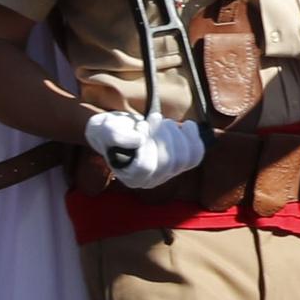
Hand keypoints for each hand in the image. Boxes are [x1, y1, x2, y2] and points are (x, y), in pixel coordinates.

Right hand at [84, 111, 205, 189]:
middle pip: (168, 162)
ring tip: (164, 122)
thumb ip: (115, 135)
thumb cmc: (111, 130)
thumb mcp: (104, 128)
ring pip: (184, 158)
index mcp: (131, 177)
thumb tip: (138, 141)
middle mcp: (151, 181)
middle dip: (163, 135)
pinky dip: (194, 138)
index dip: (146, 143)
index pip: (145, 167)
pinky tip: (186, 125)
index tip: (140, 125)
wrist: (125, 128)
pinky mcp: (182, 163)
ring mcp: (168, 174)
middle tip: (153, 118)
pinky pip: (196, 155)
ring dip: (176, 134)